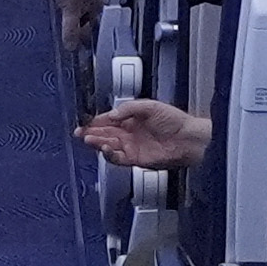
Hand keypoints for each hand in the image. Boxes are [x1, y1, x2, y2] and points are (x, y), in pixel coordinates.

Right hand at [79, 98, 212, 169]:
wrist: (187, 139)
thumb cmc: (174, 120)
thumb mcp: (149, 106)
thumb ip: (128, 109)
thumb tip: (111, 115)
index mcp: (131, 119)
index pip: (108, 120)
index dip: (95, 121)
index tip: (85, 122)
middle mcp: (129, 133)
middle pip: (104, 133)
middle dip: (91, 132)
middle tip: (80, 132)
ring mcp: (131, 147)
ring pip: (108, 146)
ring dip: (97, 143)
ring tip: (89, 139)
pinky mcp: (135, 159)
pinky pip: (118, 158)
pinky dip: (109, 154)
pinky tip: (105, 148)